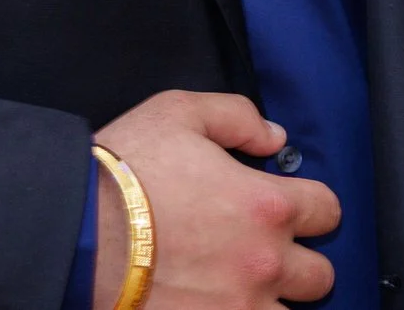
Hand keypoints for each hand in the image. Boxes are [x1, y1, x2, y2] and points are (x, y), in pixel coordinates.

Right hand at [90, 90, 340, 309]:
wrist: (77, 234)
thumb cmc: (125, 172)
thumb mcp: (178, 113)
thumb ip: (236, 117)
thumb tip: (273, 137)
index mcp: (266, 206)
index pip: (327, 210)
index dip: (311, 205)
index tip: (289, 206)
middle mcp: (265, 263)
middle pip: (320, 275)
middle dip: (299, 262)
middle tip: (264, 252)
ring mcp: (240, 309)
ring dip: (273, 301)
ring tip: (241, 287)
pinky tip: (220, 304)